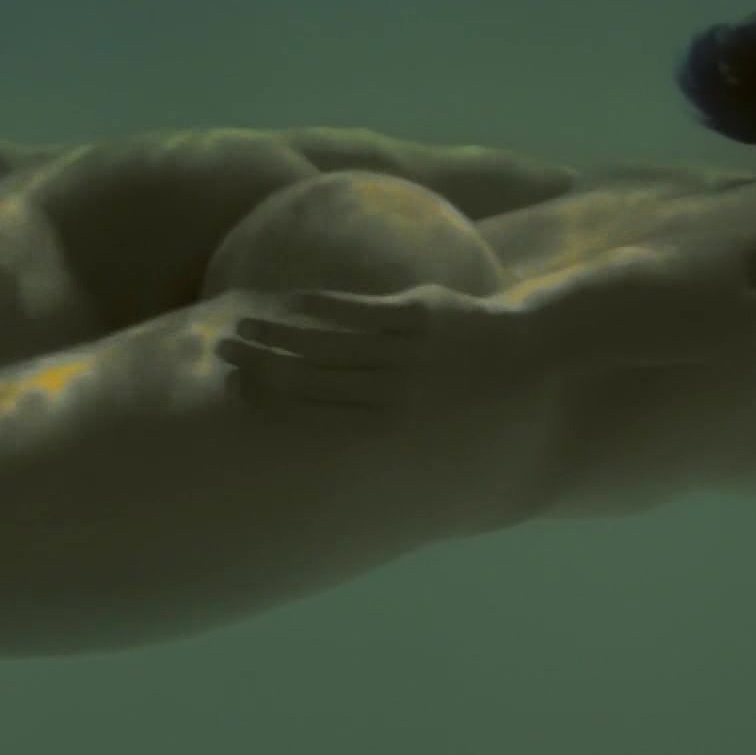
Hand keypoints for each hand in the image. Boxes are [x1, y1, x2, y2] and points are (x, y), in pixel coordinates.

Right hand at [216, 285, 534, 419]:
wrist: (535, 376)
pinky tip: (294, 302)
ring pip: (329, 344)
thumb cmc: (474, 419)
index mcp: (391, 433)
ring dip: (279, 334)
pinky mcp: (423, 318)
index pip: (315, 417)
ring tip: (243, 325)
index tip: (234, 390)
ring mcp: (408, 355)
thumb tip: (335, 453)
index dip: (270, 402)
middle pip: (310, 378)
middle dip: (261, 364)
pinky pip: (365, 313)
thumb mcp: (432, 441)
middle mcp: (393, 396)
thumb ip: (380, 439)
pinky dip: (325, 308)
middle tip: (220, 352)